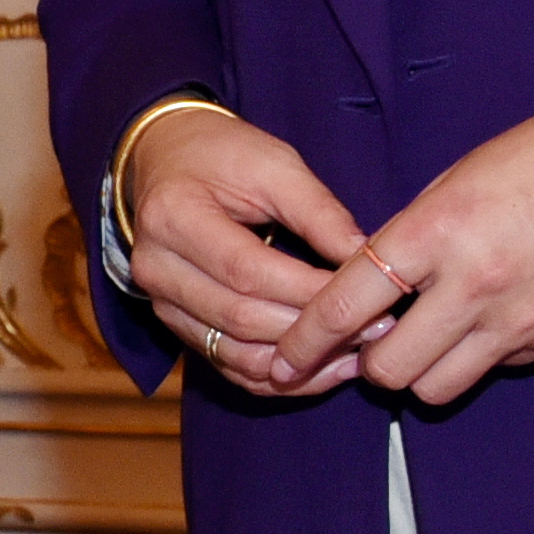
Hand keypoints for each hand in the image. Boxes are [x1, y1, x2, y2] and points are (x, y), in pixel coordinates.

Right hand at [116, 104, 385, 398]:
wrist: (167, 162)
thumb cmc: (225, 156)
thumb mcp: (275, 164)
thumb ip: (318, 212)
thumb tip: (366, 259)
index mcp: (174, 216)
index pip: (247, 270)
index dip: (309, 292)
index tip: (369, 296)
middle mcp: (157, 267)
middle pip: (240, 318)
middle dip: (313, 331)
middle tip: (376, 330)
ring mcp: (161, 303)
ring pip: (235, 354)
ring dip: (300, 365)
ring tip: (357, 357)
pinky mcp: (176, 325)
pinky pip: (229, 367)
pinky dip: (278, 377)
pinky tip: (322, 370)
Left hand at [278, 69, 533, 405]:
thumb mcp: (460, 179)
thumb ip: (412, 237)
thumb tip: (369, 284)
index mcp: (439, 231)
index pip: (348, 303)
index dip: (305, 340)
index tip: (283, 358)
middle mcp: (476, 285)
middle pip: (387, 370)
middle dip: (368, 363)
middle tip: (371, 341)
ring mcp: (521, 322)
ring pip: (436, 389)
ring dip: (421, 371)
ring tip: (429, 337)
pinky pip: (495, 369)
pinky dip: (481, 355)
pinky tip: (495, 316)